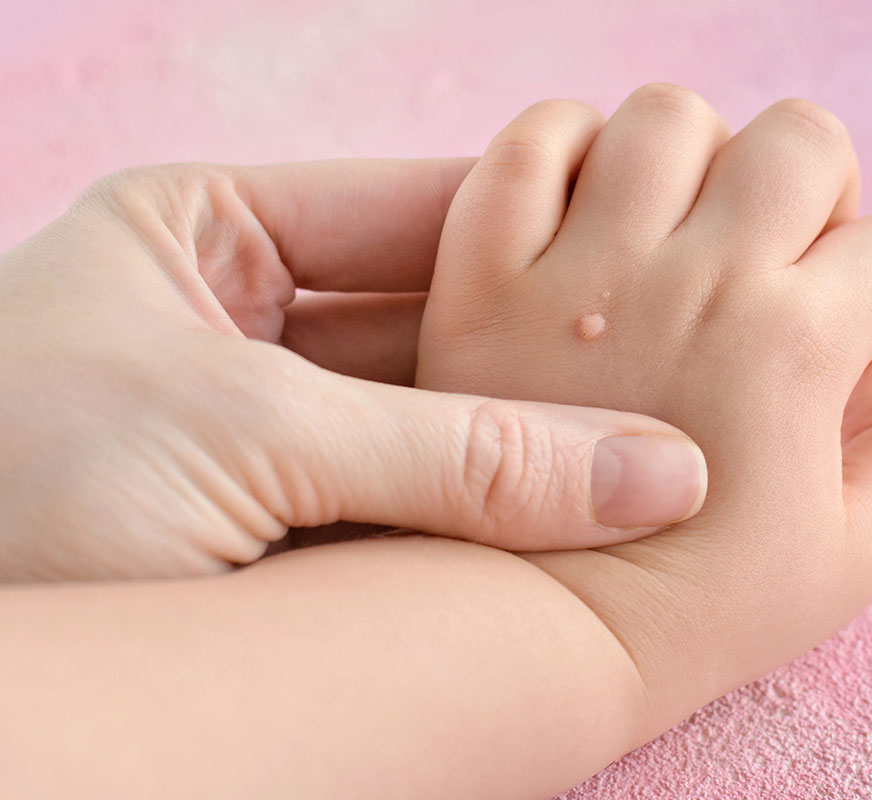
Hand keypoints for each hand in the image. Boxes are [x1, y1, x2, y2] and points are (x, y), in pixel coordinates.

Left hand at [0, 160, 706, 581]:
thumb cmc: (10, 495)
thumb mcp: (239, 435)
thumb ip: (458, 455)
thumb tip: (656, 474)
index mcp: (209, 236)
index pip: (415, 211)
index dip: (541, 231)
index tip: (658, 254)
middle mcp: (244, 328)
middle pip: (437, 324)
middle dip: (546, 359)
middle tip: (679, 375)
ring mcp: (265, 436)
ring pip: (434, 429)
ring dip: (527, 456)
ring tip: (654, 462)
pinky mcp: (278, 539)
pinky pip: (410, 518)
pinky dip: (484, 534)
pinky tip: (576, 536)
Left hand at [419, 86, 871, 725]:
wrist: (536, 634)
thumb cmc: (697, 608)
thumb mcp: (851, 560)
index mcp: (793, 343)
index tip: (836, 346)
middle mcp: (695, 280)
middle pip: (803, 141)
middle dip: (816, 191)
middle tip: (779, 256)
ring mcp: (581, 267)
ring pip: (670, 120)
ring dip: (695, 162)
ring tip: (680, 228)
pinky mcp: (482, 270)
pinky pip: (531, 144)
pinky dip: (564, 153)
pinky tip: (584, 210)